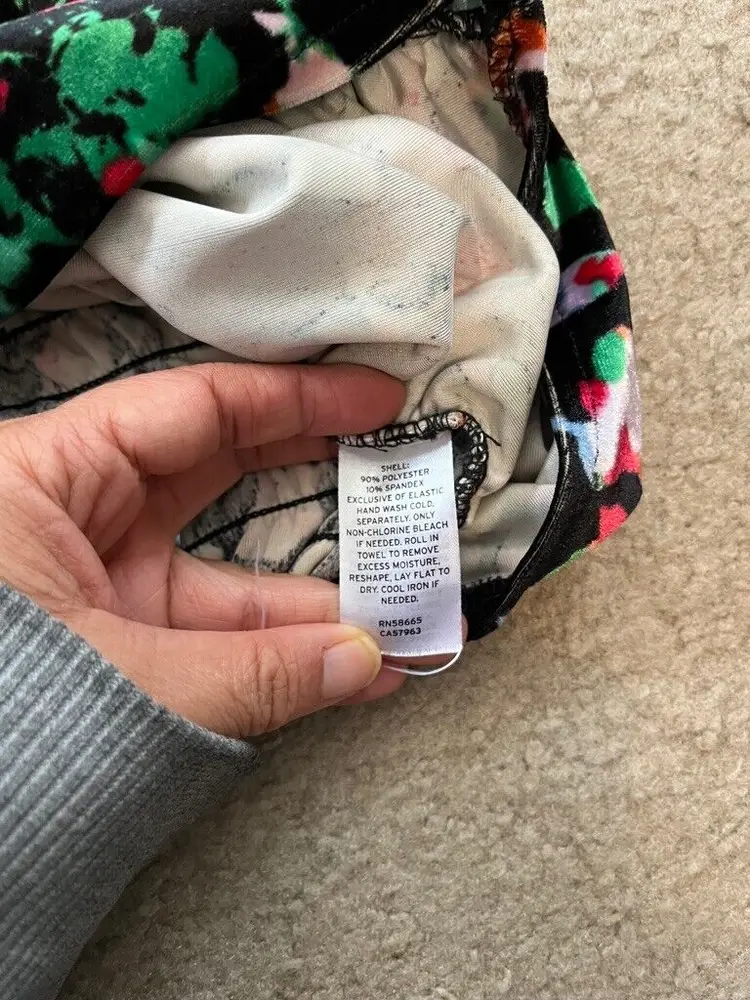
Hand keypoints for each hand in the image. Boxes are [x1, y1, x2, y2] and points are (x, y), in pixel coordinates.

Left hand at [0, 363, 408, 736]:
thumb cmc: (0, 712)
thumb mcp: (124, 679)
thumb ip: (254, 672)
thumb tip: (370, 660)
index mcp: (45, 477)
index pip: (191, 409)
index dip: (292, 397)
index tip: (372, 395)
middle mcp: (73, 516)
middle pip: (216, 469)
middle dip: (313, 469)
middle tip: (394, 463)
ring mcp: (99, 582)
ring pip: (224, 568)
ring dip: (315, 599)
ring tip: (403, 608)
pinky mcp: (118, 639)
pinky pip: (212, 630)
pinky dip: (281, 649)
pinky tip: (354, 665)